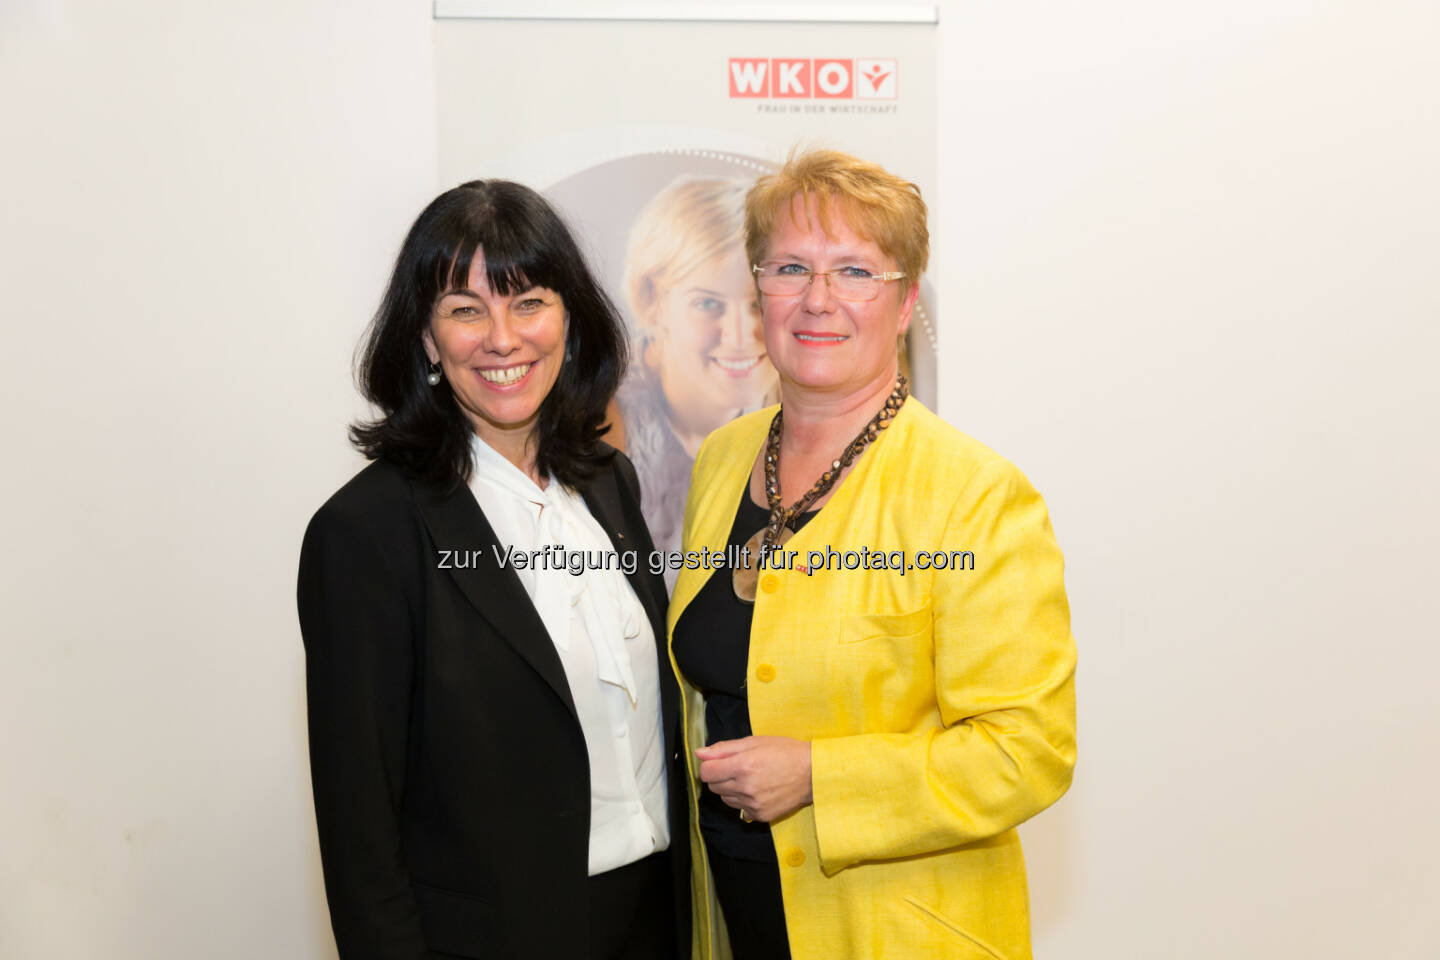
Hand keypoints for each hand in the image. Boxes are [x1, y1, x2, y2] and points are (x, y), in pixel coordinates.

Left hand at [695, 736, 812, 823]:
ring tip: (750, 778)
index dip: (710, 765)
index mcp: (742, 766)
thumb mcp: (754, 742)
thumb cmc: (785, 752)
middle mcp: (745, 788)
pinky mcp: (760, 815)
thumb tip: (699, 753)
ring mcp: (753, 804)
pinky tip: (758, 790)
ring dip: (731, 789)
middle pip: (713, 786)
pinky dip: (744, 800)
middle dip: (721, 776)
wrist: (813, 773)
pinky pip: (739, 809)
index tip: (720, 761)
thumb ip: (724, 748)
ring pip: (725, 799)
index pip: (706, 772)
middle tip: (739, 767)